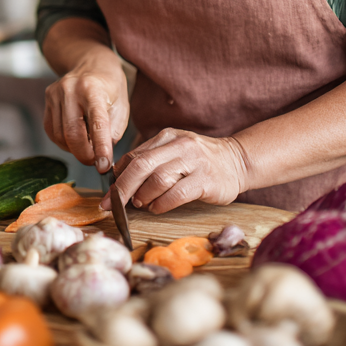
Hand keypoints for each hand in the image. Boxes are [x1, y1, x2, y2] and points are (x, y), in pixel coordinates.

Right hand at [43, 52, 128, 172]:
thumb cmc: (110, 87)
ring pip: (60, 136)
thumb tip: (100, 156)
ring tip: (88, 144)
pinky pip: (52, 131)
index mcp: (93, 89)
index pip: (96, 123)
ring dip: (75, 148)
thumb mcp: (122, 106)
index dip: (100, 148)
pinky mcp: (47, 99)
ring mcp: (55, 93)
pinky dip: (64, 141)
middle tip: (96, 161)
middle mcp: (70, 89)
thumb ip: (112, 132)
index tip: (104, 166)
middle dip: (85, 154)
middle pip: (72, 133)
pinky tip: (75, 137)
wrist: (92, 63)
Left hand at [102, 128, 248, 214]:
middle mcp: (179, 145)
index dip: (117, 176)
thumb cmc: (200, 161)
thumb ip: (151, 161)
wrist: (237, 160)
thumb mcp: (174, 152)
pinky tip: (157, 208)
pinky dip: (162, 204)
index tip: (108, 194)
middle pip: (141, 165)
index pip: (134, 155)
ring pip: (158, 179)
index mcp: (167, 137)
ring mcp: (194, 161)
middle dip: (123, 188)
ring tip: (141, 204)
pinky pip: (177, 193)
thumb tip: (119, 180)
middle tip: (112, 204)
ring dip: (143, 196)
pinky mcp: (206, 180)